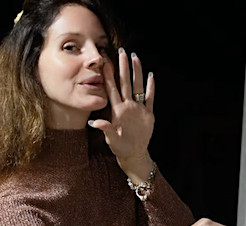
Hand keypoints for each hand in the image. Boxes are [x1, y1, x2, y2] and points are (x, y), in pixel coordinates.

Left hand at [89, 48, 154, 165]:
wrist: (133, 153)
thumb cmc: (119, 147)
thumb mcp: (111, 139)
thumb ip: (105, 129)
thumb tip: (94, 123)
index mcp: (117, 110)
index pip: (112, 88)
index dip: (109, 75)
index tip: (105, 61)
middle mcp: (127, 106)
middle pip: (125, 83)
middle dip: (123, 67)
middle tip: (121, 52)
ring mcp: (138, 108)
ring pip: (137, 86)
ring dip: (137, 73)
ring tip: (136, 58)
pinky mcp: (148, 114)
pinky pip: (150, 98)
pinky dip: (150, 88)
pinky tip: (151, 76)